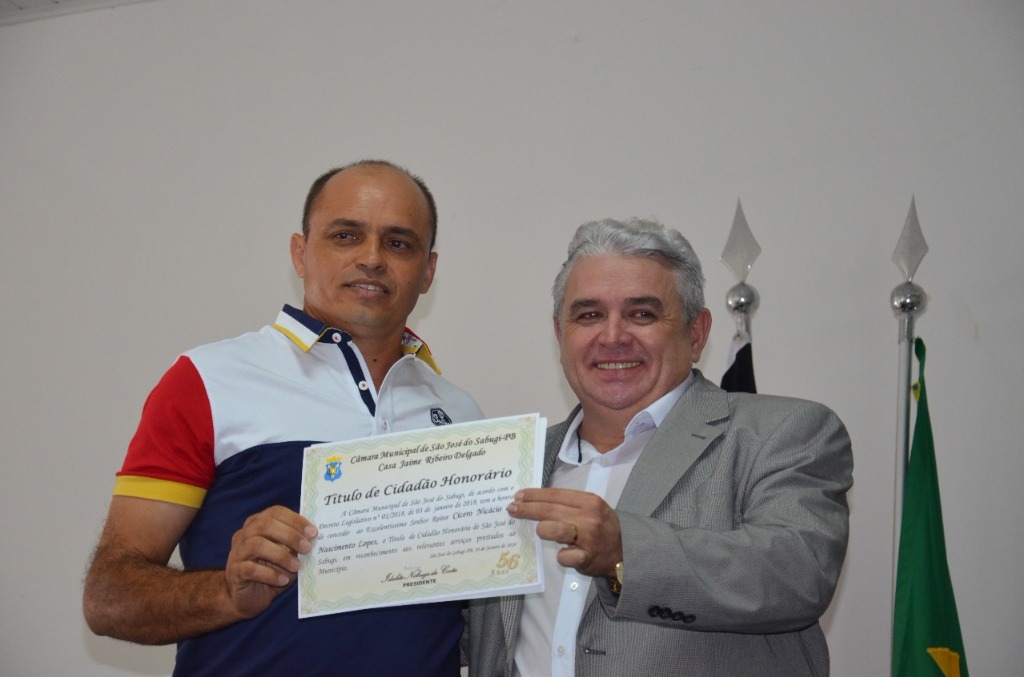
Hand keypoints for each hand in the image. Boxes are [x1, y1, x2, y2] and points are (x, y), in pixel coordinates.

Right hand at [224, 506, 317, 618]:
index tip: (313, 533)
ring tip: (296, 566)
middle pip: (265, 525)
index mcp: (258, 523)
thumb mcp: (288, 556)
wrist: (249, 597)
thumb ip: (296, 545)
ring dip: (281, 555)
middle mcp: (245, 534)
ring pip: (256, 545)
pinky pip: (251, 569)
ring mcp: (237, 552)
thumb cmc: (272, 571)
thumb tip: (312, 538)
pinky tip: (282, 580)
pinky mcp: (235, 571)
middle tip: (307, 548)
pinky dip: (270, 574)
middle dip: (290, 535)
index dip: (295, 520)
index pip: (276, 512)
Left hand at [507, 487, 621, 578]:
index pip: (555, 495)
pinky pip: (563, 556)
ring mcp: (587, 538)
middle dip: (528, 509)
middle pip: (550, 510)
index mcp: (589, 501)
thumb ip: (569, 504)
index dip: (534, 495)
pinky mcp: (585, 558)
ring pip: (555, 529)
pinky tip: (564, 553)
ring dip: (542, 529)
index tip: (519, 495)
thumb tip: (537, 501)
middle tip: (512, 508)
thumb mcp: (592, 508)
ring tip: (538, 531)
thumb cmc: (602, 528)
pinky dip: (561, 555)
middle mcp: (588, 517)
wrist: (624, 553)